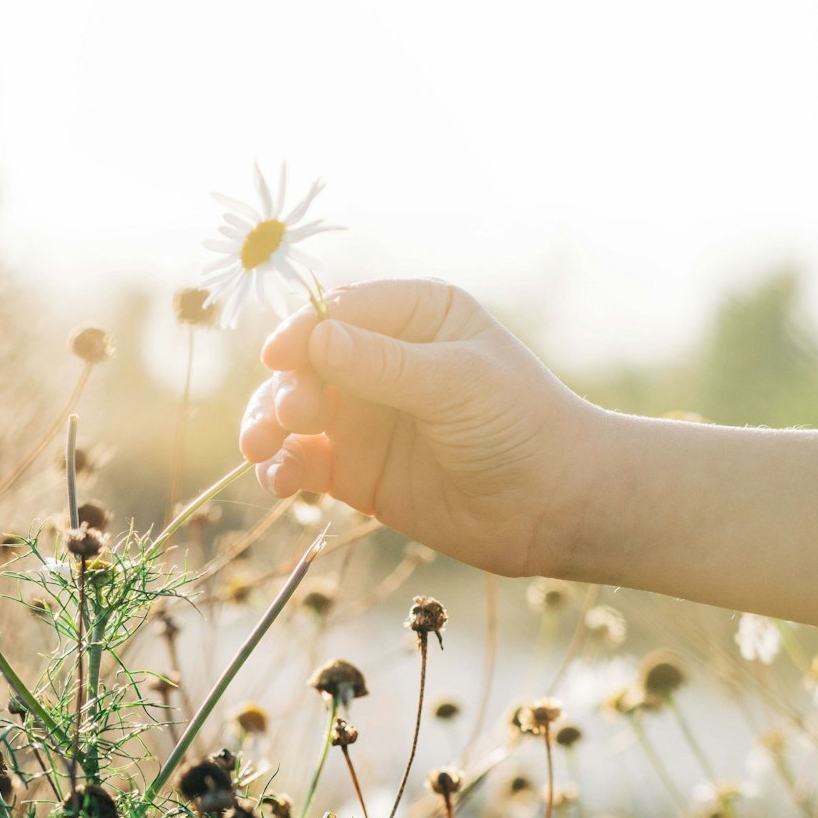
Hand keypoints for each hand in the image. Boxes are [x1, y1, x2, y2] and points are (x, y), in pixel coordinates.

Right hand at [239, 278, 596, 577]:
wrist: (556, 508)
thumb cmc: (521, 426)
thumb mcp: (458, 384)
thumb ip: (385, 365)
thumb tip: (314, 340)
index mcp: (414, 315)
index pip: (338, 310)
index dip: (302, 331)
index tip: (280, 358)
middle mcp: (381, 359)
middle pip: (304, 361)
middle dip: (287, 385)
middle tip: (294, 416)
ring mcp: (364, 415)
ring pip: (291, 410)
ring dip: (267, 425)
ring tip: (262, 449)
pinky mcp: (354, 469)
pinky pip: (300, 460)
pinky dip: (281, 467)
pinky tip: (280, 482)